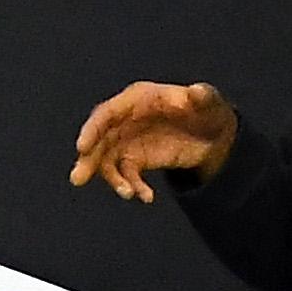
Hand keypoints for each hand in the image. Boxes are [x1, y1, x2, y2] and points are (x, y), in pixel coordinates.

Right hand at [72, 81, 237, 201]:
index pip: (109, 112)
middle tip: (78, 178)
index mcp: (139, 99)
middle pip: (100, 139)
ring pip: (108, 160)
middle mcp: (127, 119)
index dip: (93, 128)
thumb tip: (196, 93)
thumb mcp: (211, 102)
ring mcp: (129, 140)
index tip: (82, 147)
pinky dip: (133, 186)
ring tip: (127, 194)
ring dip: (111, 179)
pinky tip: (147, 197)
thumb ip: (204, 97)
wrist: (213, 135)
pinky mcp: (136, 160)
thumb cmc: (208, 110)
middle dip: (89, 159)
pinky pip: (127, 175)